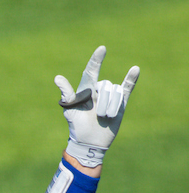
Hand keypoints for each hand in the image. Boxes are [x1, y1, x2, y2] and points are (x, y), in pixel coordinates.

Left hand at [55, 46, 138, 166]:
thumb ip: (67, 94)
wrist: (90, 143)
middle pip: (106, 85)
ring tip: (104, 118)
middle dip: (103, 103)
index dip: (96, 60)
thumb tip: (57, 78)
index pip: (91, 71)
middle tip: (97, 117)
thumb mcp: (70, 111)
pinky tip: (135, 70)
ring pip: (116, 92)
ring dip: (111, 108)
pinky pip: (127, 87)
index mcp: (86, 89)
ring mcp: (110, 95)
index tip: (102, 49)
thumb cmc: (77, 127)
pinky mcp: (121, 102)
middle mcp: (99, 89)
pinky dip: (132, 79)